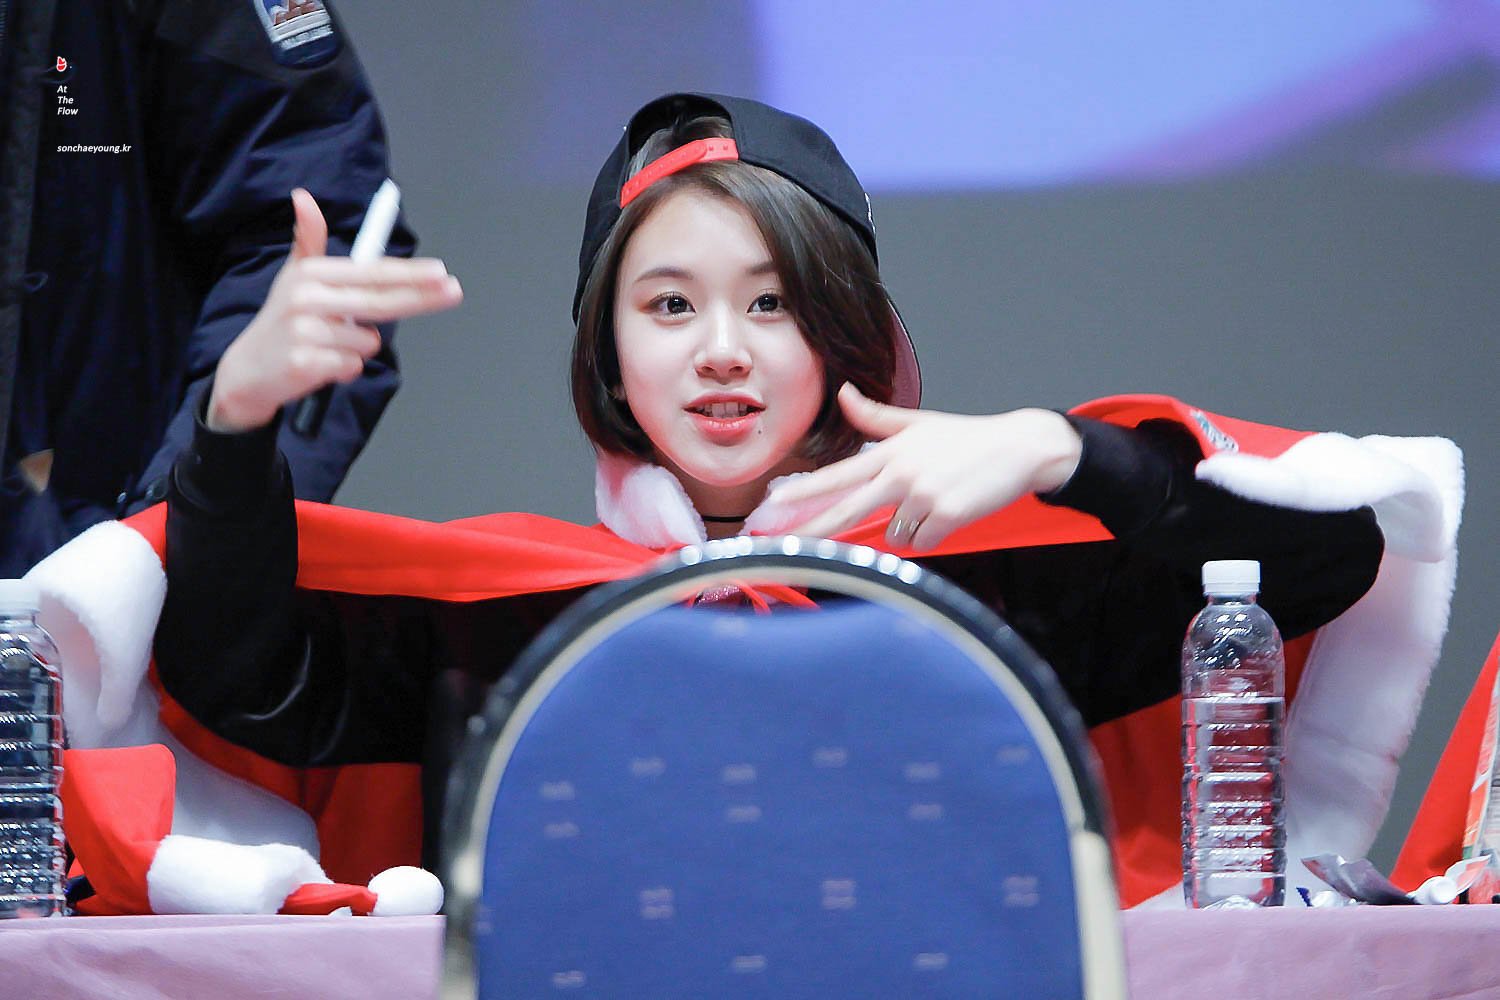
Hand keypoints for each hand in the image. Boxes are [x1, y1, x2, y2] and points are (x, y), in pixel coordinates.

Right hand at [206, 188, 462, 432]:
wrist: (247, 371)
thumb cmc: (282, 320)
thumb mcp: (293, 276)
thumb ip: (309, 239)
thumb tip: (303, 196)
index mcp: (311, 274)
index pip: (371, 272)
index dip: (410, 272)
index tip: (441, 272)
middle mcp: (307, 298)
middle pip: (380, 300)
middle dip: (422, 297)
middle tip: (454, 291)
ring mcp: (306, 331)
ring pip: (368, 341)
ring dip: (357, 348)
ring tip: (327, 346)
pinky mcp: (306, 363)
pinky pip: (353, 366)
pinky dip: (344, 370)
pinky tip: (321, 365)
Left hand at [773, 383, 1082, 549]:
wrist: (1020, 448)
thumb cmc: (969, 438)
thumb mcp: (919, 423)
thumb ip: (876, 417)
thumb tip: (846, 393)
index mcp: (890, 452)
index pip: (837, 475)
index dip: (803, 491)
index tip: (774, 504)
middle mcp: (900, 473)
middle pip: (845, 511)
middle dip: (813, 532)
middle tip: (785, 547)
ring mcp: (922, 496)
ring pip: (893, 533)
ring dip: (911, 525)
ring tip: (938, 498)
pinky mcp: (945, 516)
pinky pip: (922, 542)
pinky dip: (934, 534)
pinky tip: (951, 511)